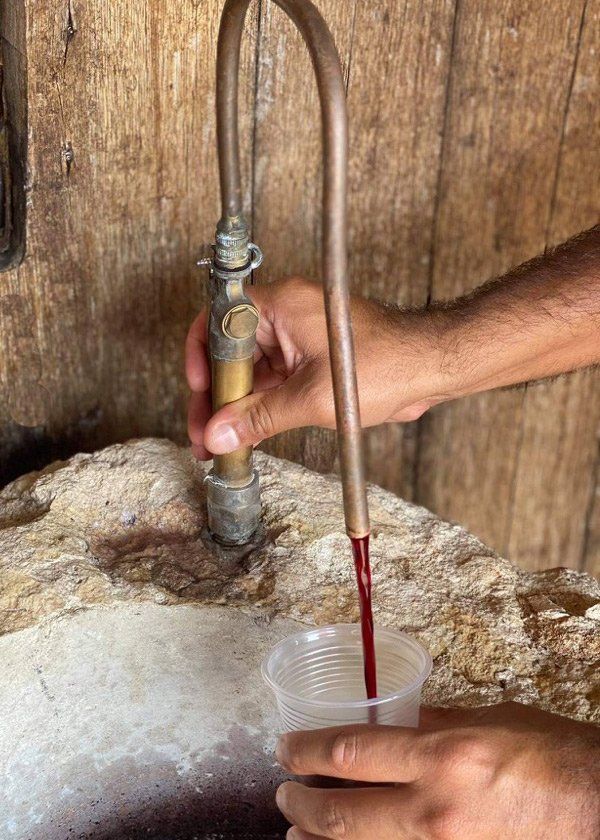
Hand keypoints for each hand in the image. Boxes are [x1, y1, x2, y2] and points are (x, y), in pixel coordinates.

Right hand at [186, 277, 445, 457]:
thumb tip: (219, 433)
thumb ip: (259, 418)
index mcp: (281, 305)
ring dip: (236, 405)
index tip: (197, 389)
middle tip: (204, 430)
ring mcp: (298, 337)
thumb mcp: (311, 398)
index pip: (219, 320)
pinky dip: (259, 406)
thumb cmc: (386, 365)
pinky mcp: (310, 359)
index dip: (199, 355)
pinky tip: (246, 434)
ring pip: (251, 370)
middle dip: (216, 394)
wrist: (430, 369)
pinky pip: (273, 380)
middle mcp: (286, 315)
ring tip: (221, 442)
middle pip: (230, 352)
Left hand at [274, 702, 599, 838]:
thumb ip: (435, 721)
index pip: (350, 752)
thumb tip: (391, 718)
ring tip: (298, 831)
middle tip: (283, 792)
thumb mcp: (491, 721)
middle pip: (340, 815)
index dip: (306, 749)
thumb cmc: (554, 758)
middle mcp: (433, 810)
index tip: (286, 747)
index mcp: (442, 757)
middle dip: (299, 803)